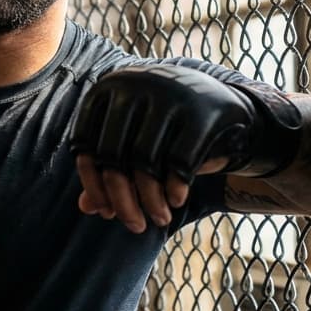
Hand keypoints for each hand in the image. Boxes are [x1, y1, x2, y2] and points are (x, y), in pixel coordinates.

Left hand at [69, 64, 299, 233]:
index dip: (93, 184)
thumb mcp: (135, 143)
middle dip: (123, 200)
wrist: (225, 108)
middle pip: (112, 156)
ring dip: (151, 201)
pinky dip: (175, 188)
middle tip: (135, 226)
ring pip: (145, 163)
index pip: (84, 144)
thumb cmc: (168, 129)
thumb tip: (85, 207)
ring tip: (159, 218)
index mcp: (108, 87)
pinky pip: (179, 162)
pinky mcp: (202, 112)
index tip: (107, 213)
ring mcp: (169, 94)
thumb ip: (107, 168)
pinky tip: (177, 200)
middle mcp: (134, 84)